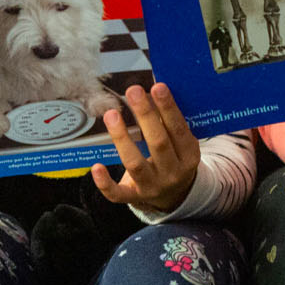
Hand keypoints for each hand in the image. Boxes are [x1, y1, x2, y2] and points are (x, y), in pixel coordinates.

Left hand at [93, 83, 200, 213]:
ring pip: (135, 163)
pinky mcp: (135, 197)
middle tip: (133, 91)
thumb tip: (151, 92)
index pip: (178, 130)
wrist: (176, 196)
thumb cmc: (174, 160)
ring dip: (122, 138)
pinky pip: (118, 193)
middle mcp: (172, 173)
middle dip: (145, 115)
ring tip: (112, 114)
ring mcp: (153, 187)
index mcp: (189, 156)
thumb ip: (168, 123)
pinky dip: (105, 182)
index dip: (168, 108)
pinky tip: (96, 167)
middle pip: (158, 143)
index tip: (158, 87)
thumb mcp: (181, 144)